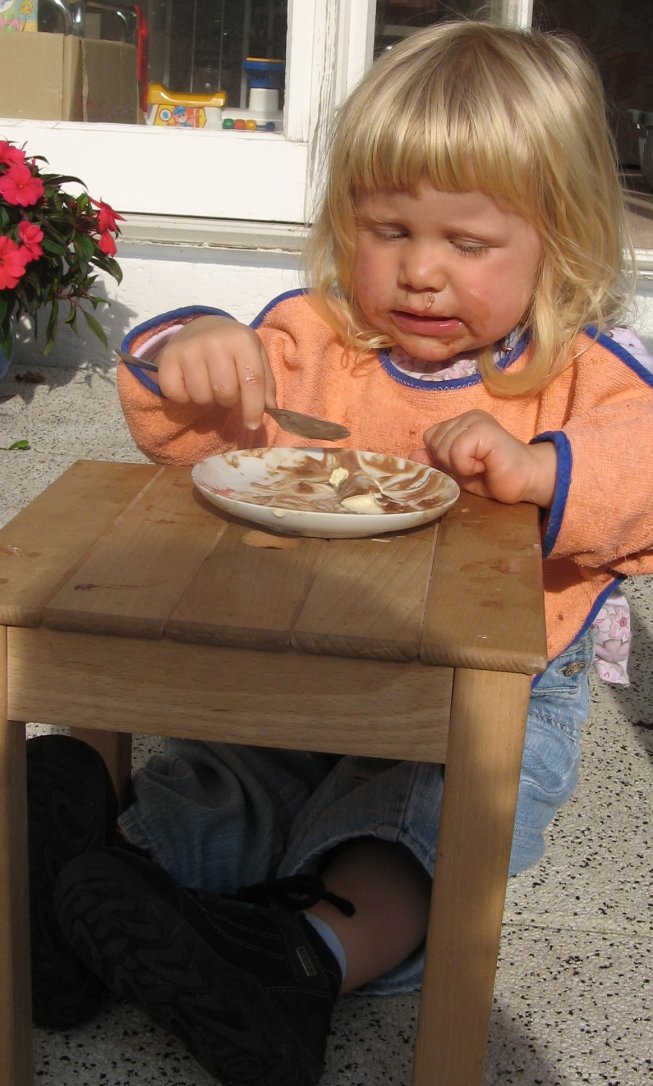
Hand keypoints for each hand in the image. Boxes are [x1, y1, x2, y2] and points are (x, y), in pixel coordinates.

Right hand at [155, 316, 276, 429]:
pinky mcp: (167, 359)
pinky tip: (190, 384)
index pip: (251, 380)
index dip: (253, 408)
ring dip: (207, 400)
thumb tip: (271, 410)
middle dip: (229, 401)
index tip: (253, 425)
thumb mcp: (256, 357)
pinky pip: (177, 396)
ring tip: (209, 386)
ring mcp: (188, 349)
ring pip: (201, 397)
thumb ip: (265, 384)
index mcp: (242, 340)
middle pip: (225, 393)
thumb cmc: (233, 348)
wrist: (201, 327)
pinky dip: (184, 398)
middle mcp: (214, 341)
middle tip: (227, 391)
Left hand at [411, 410, 556, 506]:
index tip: (464, 466)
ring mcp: (476, 420)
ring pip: (443, 447)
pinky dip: (466, 466)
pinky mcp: (484, 429)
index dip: (441, 458)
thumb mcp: (457, 472)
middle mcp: (467, 417)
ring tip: (481, 466)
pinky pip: (456, 451)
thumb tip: (412, 456)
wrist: (527, 481)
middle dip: (449, 463)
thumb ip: (435, 462)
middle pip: (433, 442)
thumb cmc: (493, 476)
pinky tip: (485, 465)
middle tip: (475, 467)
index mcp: (460, 423)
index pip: (430, 438)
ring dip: (459, 466)